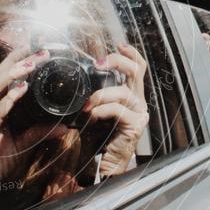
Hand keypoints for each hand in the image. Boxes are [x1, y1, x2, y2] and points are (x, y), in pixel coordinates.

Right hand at [0, 47, 61, 203]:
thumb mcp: (22, 145)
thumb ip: (39, 133)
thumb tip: (63, 128)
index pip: (5, 80)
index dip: (17, 63)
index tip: (35, 52)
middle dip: (15, 61)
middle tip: (37, 51)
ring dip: (11, 74)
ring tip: (29, 65)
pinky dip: (8, 99)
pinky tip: (20, 90)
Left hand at [82, 43, 148, 175]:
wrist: (103, 165)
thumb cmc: (98, 138)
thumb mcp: (91, 112)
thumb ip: (89, 97)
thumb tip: (70, 84)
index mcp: (130, 95)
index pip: (137, 68)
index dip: (130, 54)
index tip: (118, 44)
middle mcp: (138, 102)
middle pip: (137, 71)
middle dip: (118, 62)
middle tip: (99, 64)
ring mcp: (139, 113)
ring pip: (124, 92)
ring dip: (101, 95)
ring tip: (86, 104)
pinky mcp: (135, 126)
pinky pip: (119, 110)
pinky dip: (102, 110)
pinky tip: (91, 115)